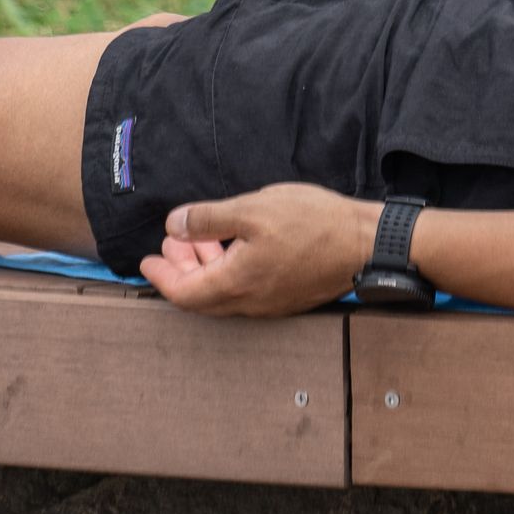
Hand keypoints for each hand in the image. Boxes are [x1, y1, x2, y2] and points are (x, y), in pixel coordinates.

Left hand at [137, 184, 371, 316]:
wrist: (366, 243)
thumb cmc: (313, 223)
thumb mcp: (253, 209)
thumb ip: (208, 219)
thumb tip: (173, 225)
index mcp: (237, 284)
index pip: (184, 293)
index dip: (162, 276)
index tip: (148, 259)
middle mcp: (251, 303)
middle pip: (201, 297)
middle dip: (180, 271)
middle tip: (170, 245)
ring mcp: (271, 304)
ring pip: (223, 294)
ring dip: (204, 269)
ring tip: (198, 239)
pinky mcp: (287, 297)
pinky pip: (244, 292)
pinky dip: (227, 272)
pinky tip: (233, 247)